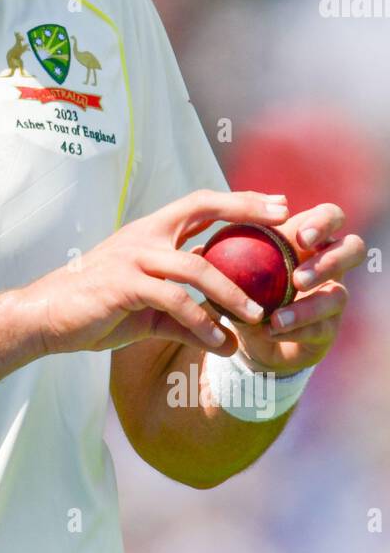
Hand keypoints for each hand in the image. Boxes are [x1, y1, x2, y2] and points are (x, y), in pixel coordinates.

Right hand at [22, 188, 296, 356]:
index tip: (276, 205)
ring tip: (257, 315)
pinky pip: (173, 300)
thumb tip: (228, 339)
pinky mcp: (123, 284)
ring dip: (231, 292)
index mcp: (149, 233)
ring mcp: (133, 257)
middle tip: (283, 222)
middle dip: (245, 211)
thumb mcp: (148, 313)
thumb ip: (187, 318)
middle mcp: (144, 236)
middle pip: (201, 208)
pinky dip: (200, 322)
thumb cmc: (97, 310)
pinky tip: (217, 341)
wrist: (45, 318)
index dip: (239, 201)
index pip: (200, 203)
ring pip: (195, 265)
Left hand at [192, 203, 366, 374]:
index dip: (323, 222)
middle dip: (331, 260)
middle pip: (354, 248)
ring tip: (277, 317)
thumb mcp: (236, 267)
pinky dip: (295, 329)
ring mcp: (332, 298)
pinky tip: (271, 331)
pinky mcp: (328, 330)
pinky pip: (321, 328)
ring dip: (309, 305)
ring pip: (339, 295)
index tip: (300, 237)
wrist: (253, 335)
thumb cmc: (246, 288)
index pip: (330, 217)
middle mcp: (328, 265)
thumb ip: (226, 251)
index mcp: (308, 241)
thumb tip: (199, 244)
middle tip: (298, 278)